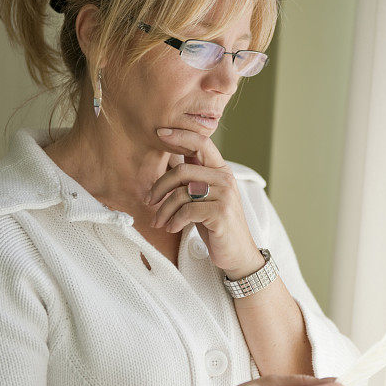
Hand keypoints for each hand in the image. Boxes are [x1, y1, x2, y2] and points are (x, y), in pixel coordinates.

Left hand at [148, 127, 264, 277]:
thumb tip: (171, 157)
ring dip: (163, 211)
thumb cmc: (216, 224)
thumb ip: (193, 177)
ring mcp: (225, 195)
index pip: (201, 142)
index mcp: (221, 170)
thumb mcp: (204, 197)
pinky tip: (172, 228)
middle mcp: (225, 178)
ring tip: (158, 222)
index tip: (159, 132)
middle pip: (182, 171)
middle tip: (148, 201)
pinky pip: (187, 211)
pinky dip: (174, 221)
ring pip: (181, 194)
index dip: (180, 135)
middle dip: (159, 187)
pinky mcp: (221, 213)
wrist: (237, 253)